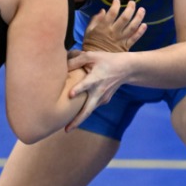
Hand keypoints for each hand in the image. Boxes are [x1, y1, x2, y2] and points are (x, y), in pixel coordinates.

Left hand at [64, 0, 145, 130]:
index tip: (70, 95)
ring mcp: (102, 98)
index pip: (86, 84)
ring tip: (67, 128)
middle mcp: (99, 91)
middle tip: (66, 130)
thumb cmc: (106, 61)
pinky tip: (75, 116)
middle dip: (77, 120)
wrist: (126, 69)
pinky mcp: (103, 101)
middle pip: (88, 109)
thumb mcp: (92, 56)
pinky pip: (92, 107)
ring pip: (89, 111)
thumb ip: (75, 60)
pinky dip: (83, 112)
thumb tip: (60, 65)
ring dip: (79, 120)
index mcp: (96, 78)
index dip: (78, 89)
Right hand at [81, 0, 146, 52]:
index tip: (117, 0)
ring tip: (142, 10)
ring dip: (138, 18)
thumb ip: (95, 20)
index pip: (112, 13)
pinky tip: (144, 25)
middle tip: (133, 2)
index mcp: (104, 27)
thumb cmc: (91, 43)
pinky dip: (140, 32)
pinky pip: (134, 38)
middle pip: (125, 18)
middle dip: (130, 8)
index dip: (116, 5)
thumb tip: (103, 10)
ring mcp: (121, 39)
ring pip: (132, 27)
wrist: (96, 61)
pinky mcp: (126, 46)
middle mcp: (114, 32)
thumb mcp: (88, 30)